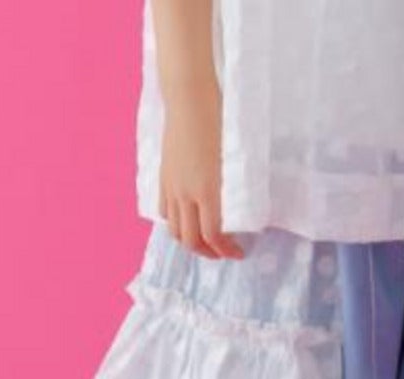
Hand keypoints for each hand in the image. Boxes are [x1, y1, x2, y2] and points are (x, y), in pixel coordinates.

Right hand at [158, 82, 243, 260]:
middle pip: (191, 240)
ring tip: (204, 242)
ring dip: (189, 242)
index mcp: (207, 191)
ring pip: (174, 229)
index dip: (226, 250)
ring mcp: (171, 186)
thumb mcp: (233, 161)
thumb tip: (236, 213)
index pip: (213, 236)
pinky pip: (164, 211)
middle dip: (208, 253)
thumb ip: (231, 192)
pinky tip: (187, 220)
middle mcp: (186, 194)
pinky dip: (175, 223)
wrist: (190, 99)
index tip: (239, 253)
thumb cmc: (218, 123)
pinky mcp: (164, 178)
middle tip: (222, 253)